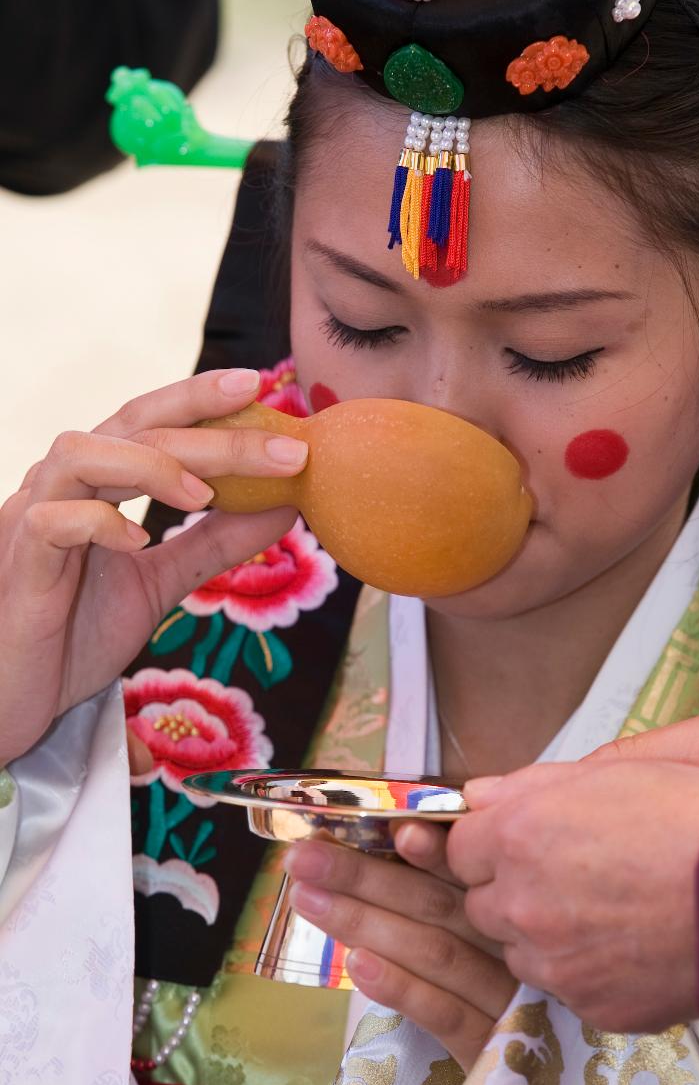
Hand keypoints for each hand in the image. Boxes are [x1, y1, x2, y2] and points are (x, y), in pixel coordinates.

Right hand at [0, 368, 307, 766]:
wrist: (14, 698)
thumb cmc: (75, 632)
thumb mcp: (161, 581)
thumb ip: (216, 542)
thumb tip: (287, 505)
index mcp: (93, 482)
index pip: (147, 419)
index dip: (198, 397)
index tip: (260, 385)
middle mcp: (60, 486)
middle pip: (131, 428)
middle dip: (209, 430)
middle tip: (283, 448)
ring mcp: (31, 519)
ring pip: (80, 453)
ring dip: (151, 464)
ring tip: (203, 495)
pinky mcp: (20, 564)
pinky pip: (51, 521)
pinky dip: (99, 522)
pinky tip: (139, 540)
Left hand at [285, 831, 517, 1070]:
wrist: (549, 1082)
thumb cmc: (498, 982)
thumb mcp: (483, 929)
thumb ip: (441, 889)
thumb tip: (369, 845)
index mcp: (509, 907)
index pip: (466, 870)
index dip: (430, 848)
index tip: (393, 827)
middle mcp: (510, 946)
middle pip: (435, 904)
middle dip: (364, 876)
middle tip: (305, 857)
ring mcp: (505, 998)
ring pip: (433, 952)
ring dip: (365, 922)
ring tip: (308, 899)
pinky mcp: (491, 1049)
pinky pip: (444, 1014)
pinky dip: (401, 987)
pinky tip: (358, 964)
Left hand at [446, 759, 698, 1032]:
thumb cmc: (691, 814)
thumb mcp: (609, 771)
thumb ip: (529, 784)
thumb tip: (480, 794)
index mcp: (519, 834)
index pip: (459, 846)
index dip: (488, 840)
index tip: (514, 839)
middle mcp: (524, 902)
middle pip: (482, 903)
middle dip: (509, 887)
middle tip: (564, 870)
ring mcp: (555, 961)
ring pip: (519, 951)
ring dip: (541, 931)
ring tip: (601, 906)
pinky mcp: (592, 1004)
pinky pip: (564, 987)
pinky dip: (583, 968)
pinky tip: (625, 941)